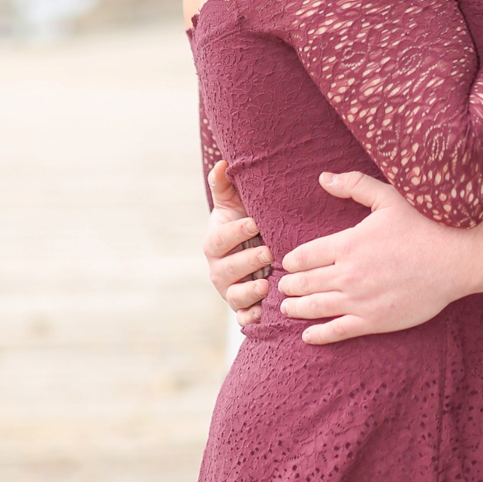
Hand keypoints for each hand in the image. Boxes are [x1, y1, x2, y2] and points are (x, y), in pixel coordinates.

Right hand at [204, 159, 271, 325]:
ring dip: (249, 293)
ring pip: (233, 296)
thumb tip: (222, 164)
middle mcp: (219, 269)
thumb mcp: (234, 201)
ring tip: (266, 286)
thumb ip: (224, 184)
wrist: (251, 243)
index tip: (253, 223)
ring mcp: (229, 289)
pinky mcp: (242, 305)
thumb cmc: (245, 217)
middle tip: (267, 253)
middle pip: (226, 270)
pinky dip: (250, 318)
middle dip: (246, 262)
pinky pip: (242, 316)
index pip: (218, 240)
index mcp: (215, 243)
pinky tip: (262, 316)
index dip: (234, 233)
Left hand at [279, 170, 467, 343]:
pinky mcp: (374, 321)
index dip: (293, 260)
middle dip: (290, 285)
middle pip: (306, 282)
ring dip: (297, 308)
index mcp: (348, 243)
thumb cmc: (425, 223)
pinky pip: (338, 330)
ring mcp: (360, 300)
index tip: (287, 263)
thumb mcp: (388, 197)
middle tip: (280, 287)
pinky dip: (319, 335)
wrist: (456, 258)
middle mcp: (348, 274)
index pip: (306, 255)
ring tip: (287, 307)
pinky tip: (308, 335)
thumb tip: (324, 178)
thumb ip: (354, 185)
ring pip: (316, 308)